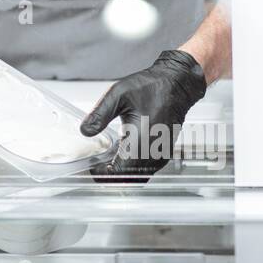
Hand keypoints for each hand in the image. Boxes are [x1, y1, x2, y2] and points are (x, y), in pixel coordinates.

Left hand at [80, 49, 207, 177]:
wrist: (176, 84)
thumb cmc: (151, 87)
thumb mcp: (118, 95)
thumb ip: (100, 114)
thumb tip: (85, 131)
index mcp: (141, 141)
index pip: (119, 172)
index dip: (103, 173)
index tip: (92, 167)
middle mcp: (153, 151)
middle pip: (128, 178)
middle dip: (110, 174)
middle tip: (96, 164)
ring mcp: (161, 153)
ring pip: (138, 175)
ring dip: (122, 172)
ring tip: (107, 159)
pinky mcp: (164, 152)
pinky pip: (147, 168)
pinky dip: (133, 166)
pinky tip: (122, 152)